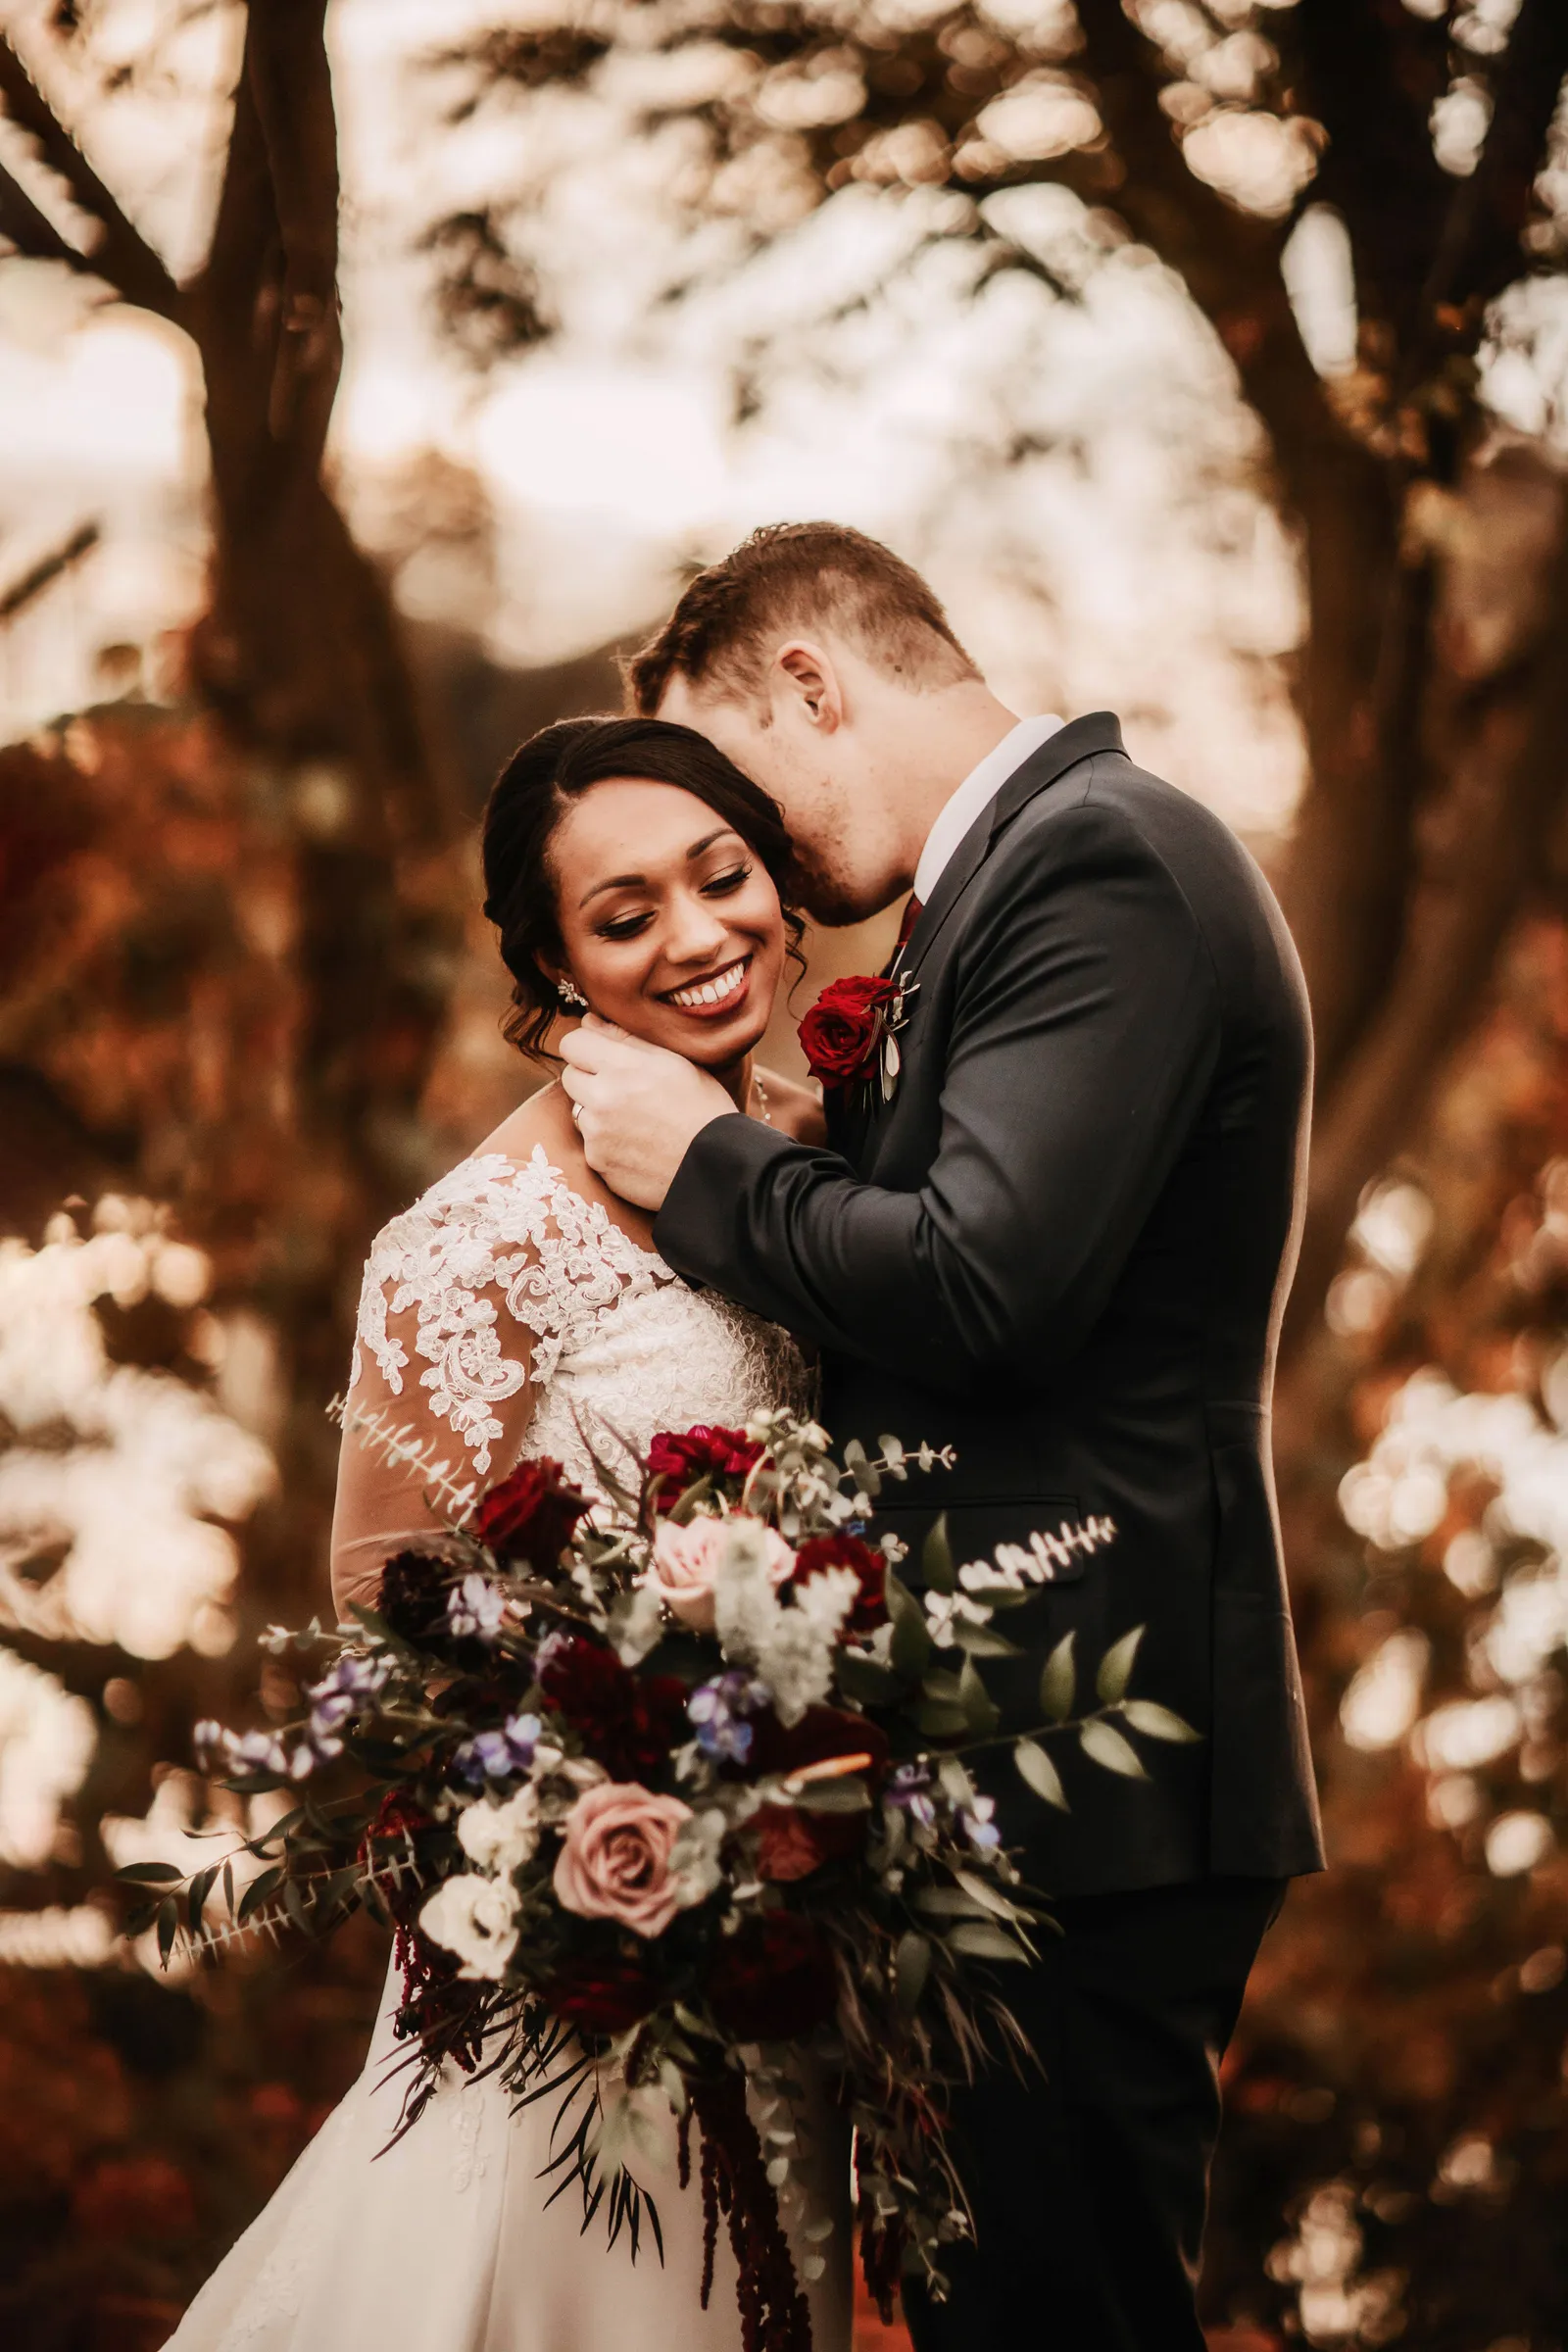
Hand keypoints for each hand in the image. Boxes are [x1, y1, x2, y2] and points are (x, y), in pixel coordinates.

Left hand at [558, 1016, 736, 1209]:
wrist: (717, 1168)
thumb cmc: (704, 1110)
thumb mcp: (675, 1062)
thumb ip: (627, 1039)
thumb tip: (590, 1020)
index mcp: (622, 1067)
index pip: (573, 1043)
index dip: (587, 1045)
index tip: (604, 1054)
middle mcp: (602, 1099)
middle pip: (569, 1076)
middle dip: (590, 1078)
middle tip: (624, 1088)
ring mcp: (596, 1134)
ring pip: (579, 1111)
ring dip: (597, 1111)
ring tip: (636, 1120)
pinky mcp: (597, 1163)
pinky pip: (591, 1144)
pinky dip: (607, 1142)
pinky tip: (638, 1145)